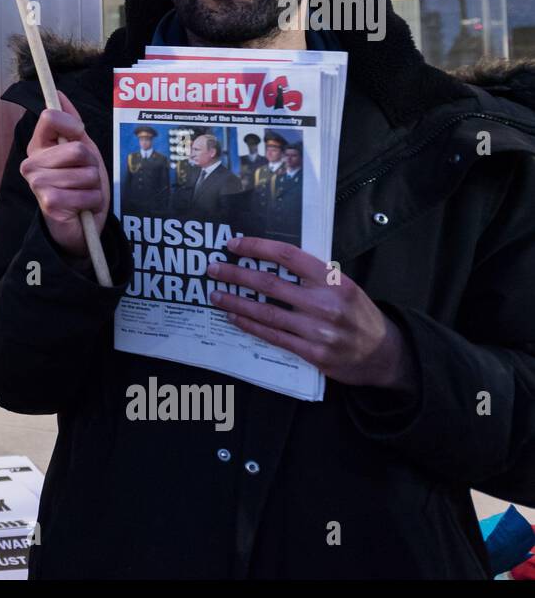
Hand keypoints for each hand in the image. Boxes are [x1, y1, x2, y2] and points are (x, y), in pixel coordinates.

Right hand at [20, 92, 108, 257]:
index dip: (73, 126)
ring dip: (93, 185)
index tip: (78, 137)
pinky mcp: (48, 203)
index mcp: (37, 146)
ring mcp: (37, 184)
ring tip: (83, 193)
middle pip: (78, 148)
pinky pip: (86, 193)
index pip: (51, 118)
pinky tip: (81, 207)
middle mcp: (31, 163)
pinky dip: (92, 201)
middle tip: (83, 177)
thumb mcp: (81, 148)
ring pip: (86, 173)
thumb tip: (58, 93)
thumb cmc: (80, 185)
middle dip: (91, 164)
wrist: (80, 225)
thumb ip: (70, 121)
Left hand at [207, 237, 412, 390]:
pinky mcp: (313, 353)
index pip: (289, 256)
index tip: (234, 244)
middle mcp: (326, 303)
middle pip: (270, 284)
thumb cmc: (358, 314)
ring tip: (216, 294)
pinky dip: (250, 324)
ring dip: (236, 302)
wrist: (384, 354)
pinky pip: (273, 336)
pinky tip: (233, 317)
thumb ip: (314, 275)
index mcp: (335, 280)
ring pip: (266, 312)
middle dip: (236, 274)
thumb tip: (272, 259)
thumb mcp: (344, 286)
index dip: (258, 247)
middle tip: (213, 269)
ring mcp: (318, 330)